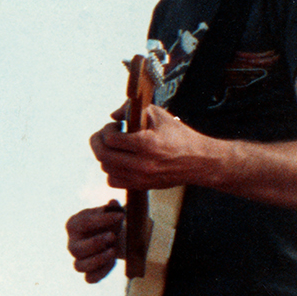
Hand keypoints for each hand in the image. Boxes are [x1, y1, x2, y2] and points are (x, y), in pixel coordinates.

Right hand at [66, 202, 125, 283]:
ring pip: (79, 266)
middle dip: (95, 243)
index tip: (121, 215)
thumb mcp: (110, 212)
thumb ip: (112, 208)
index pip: (83, 224)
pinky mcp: (88, 272)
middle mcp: (72, 244)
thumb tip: (113, 203)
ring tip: (113, 251)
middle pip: (76, 249)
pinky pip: (90, 278)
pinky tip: (113, 262)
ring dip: (97, 260)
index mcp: (73, 225)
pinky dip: (101, 272)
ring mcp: (79, 259)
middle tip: (113, 236)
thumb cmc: (109, 222)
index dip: (103, 220)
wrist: (113, 235)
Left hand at [88, 104, 219, 192]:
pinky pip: (112, 181)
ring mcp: (141, 177)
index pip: (110, 139)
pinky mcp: (141, 186)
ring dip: (105, 155)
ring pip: (106, 168)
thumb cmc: (179, 136)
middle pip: (103, 155)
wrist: (199, 161)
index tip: (115, 126)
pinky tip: (119, 161)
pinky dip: (111, 170)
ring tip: (115, 147)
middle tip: (103, 135)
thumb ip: (133, 109)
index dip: (107, 130)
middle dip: (97, 142)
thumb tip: (112, 115)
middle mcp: (142, 163)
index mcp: (147, 144)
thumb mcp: (159, 115)